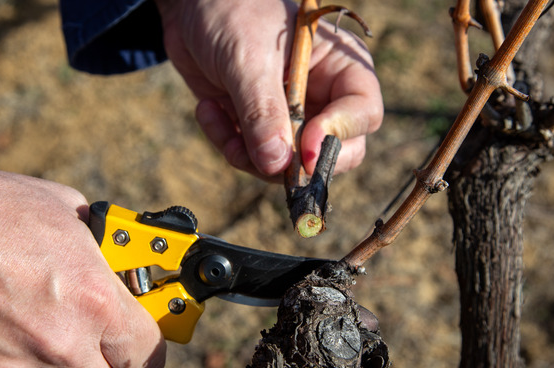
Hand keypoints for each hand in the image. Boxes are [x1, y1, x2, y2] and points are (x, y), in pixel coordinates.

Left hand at [155, 0, 382, 179]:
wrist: (190, 7)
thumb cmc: (230, 12)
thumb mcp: (247, 58)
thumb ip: (263, 111)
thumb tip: (277, 164)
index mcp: (341, 66)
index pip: (363, 113)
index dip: (338, 136)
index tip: (302, 150)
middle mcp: (325, 96)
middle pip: (337, 152)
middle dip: (295, 162)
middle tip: (261, 157)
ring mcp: (294, 117)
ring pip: (291, 166)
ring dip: (250, 155)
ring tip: (214, 116)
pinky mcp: (262, 129)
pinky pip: (256, 159)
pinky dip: (229, 144)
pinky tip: (208, 110)